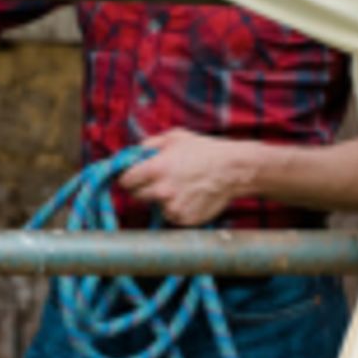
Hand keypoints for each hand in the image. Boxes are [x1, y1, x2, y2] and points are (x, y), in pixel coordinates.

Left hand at [117, 129, 249, 226]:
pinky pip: (170, 215)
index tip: (130, 177)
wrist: (232, 170)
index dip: (126, 178)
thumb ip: (148, 145)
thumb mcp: (174, 137)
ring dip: (160, 199)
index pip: (125, 181)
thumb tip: (132, 154)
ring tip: (178, 187)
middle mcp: (162, 191)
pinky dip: (175, 208)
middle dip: (140, 188)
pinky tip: (188, 196)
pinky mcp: (184, 219)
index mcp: (156, 169)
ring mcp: (173, 208)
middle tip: (154, 181)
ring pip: (155, 206)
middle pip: (135, 196)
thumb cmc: (204, 150)